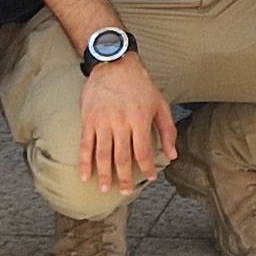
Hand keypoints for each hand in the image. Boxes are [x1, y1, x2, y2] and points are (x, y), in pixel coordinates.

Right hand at [77, 53, 177, 194]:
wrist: (114, 63)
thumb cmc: (140, 84)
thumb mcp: (160, 103)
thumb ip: (167, 130)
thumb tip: (172, 154)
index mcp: (140, 119)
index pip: (144, 151)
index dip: (147, 168)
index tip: (149, 179)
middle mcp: (121, 122)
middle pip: (122, 157)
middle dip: (125, 178)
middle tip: (125, 192)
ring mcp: (102, 121)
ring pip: (103, 155)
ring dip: (104, 175)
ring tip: (106, 190)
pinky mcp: (88, 119)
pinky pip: (85, 145)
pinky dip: (84, 162)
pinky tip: (84, 176)